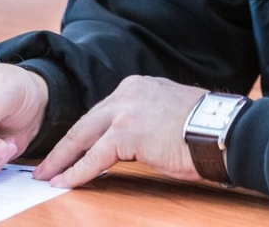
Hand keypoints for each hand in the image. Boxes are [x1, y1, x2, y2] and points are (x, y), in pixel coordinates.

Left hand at [33, 76, 205, 187]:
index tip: (70, 147)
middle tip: (46, 164)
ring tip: (47, 175)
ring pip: (83, 137)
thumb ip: (147, 116)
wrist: (221, 131)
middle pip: (87, 122)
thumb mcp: (170, 111)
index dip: (84, 133)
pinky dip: (76, 171)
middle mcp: (128, 91)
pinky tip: (64, 182)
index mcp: (139, 86)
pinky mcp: (126, 133)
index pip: (102, 112)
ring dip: (63, 159)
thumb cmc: (205, 127)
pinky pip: (93, 157)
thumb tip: (135, 138)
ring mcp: (125, 111)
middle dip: (65, 145)